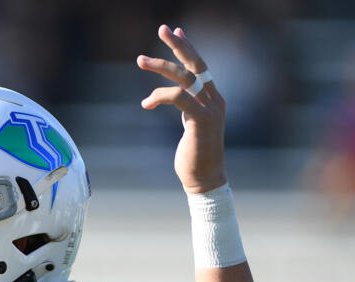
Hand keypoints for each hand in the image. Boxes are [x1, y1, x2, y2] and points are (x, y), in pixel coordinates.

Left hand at [137, 25, 226, 193]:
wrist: (204, 180)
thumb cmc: (194, 156)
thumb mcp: (191, 126)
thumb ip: (188, 109)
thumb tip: (178, 97)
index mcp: (214, 99)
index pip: (201, 66)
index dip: (188, 48)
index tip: (175, 31)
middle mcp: (215, 100)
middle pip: (196, 64)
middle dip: (178, 44)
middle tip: (162, 29)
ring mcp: (210, 109)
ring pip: (185, 77)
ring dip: (160, 66)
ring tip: (139, 60)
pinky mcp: (201, 120)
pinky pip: (179, 97)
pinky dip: (160, 95)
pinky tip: (146, 103)